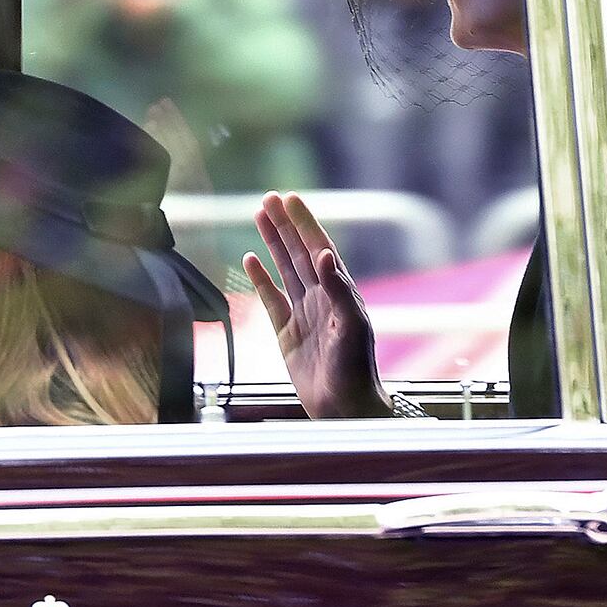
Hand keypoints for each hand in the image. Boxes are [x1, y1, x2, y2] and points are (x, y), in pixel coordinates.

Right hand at [243, 191, 392, 418]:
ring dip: (273, 243)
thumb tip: (325, 254)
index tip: (290, 199)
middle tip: (268, 198)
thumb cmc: (356, 368)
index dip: (305, 223)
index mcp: (340, 291)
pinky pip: (271, 298)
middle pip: (298, 252)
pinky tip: (250, 259)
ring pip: (284, 269)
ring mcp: (303, 313)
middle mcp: (321, 297)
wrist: (345, 408)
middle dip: (285, 225)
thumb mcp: (351, 326)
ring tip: (259, 216)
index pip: (319, 248)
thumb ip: (339, 290)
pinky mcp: (287, 333)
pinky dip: (261, 278)